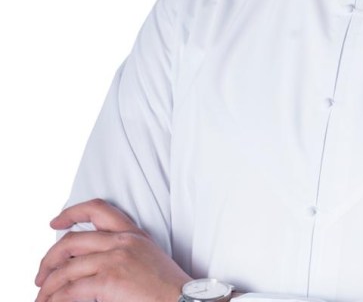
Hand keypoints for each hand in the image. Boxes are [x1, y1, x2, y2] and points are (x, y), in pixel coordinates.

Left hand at [35, 198, 190, 301]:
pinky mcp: (109, 280)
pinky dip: (56, 299)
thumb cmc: (165, 287)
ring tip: (42, 298)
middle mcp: (122, 241)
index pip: (98, 209)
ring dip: (47, 287)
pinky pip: (70, 290)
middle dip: (49, 259)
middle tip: (40, 276)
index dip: (72, 212)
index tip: (55, 221)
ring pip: (66, 269)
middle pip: (72, 241)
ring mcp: (115, 259)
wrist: (182, 299)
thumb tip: (88, 263)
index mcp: (132, 233)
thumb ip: (121, 252)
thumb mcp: (146, 257)